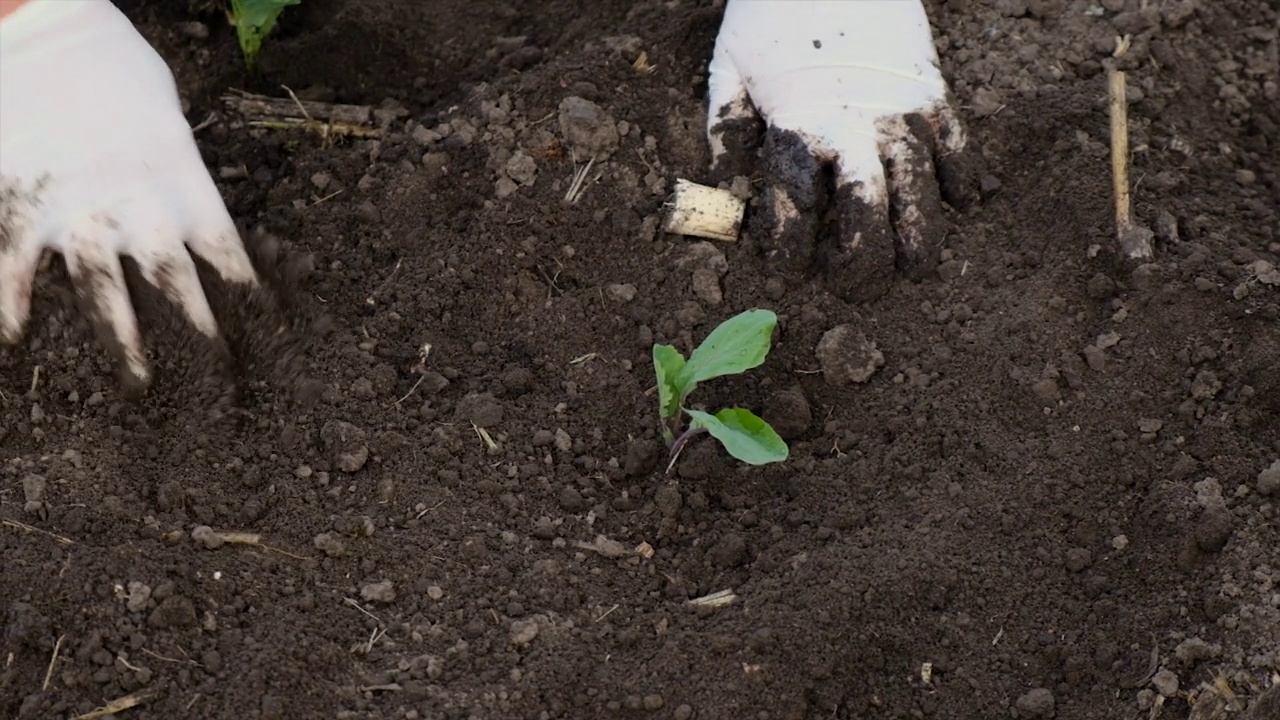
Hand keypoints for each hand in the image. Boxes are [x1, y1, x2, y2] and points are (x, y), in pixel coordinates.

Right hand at [0, 0, 256, 387]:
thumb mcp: (167, 121)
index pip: (227, 253)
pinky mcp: (24, 210)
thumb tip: (185, 212)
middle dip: (198, 336)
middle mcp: (139, 209)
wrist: (44, 32)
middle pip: (175, 286)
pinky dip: (14, 305)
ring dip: (123, 341)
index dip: (247, 295)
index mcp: (183, 183)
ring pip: (105, 293)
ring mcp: (80, 214)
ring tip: (140, 384)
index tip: (267, 330)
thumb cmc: (114, 66)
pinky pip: (18, 270)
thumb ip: (176, 174)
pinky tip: (16, 339)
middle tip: (216, 380)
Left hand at [707, 0, 978, 301]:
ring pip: (918, 186)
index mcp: (798, 124)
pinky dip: (963, 173)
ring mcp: (900, 109)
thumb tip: (727, 177)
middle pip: (865, 208)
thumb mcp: (730, 64)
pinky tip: (963, 204)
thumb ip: (727, 123)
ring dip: (920, 234)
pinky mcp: (934, 89)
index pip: (794, 205)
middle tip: (857, 291)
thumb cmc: (772, 11)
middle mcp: (853, 125)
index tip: (785, 271)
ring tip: (918, 271)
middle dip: (862, 259)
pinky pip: (957, 141)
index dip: (787, 247)